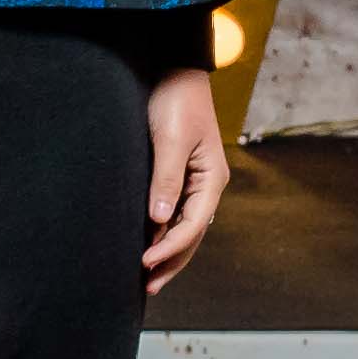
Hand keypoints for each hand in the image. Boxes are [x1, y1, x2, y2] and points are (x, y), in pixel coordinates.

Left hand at [143, 62, 225, 287]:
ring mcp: (195, 182)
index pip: (193, 226)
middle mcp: (208, 185)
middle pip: (192, 234)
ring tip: (147, 276)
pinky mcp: (179, 175)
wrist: (174, 70)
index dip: (170, 249)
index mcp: (213, 179)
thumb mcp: (170, 139)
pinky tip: (149, 243)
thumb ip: (165, 179)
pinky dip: (163, 232)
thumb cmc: (175, 101)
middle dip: (171, 262)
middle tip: (148, 287)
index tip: (145, 264)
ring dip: (167, 251)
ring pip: (184, 227)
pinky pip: (174, 213)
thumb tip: (159, 220)